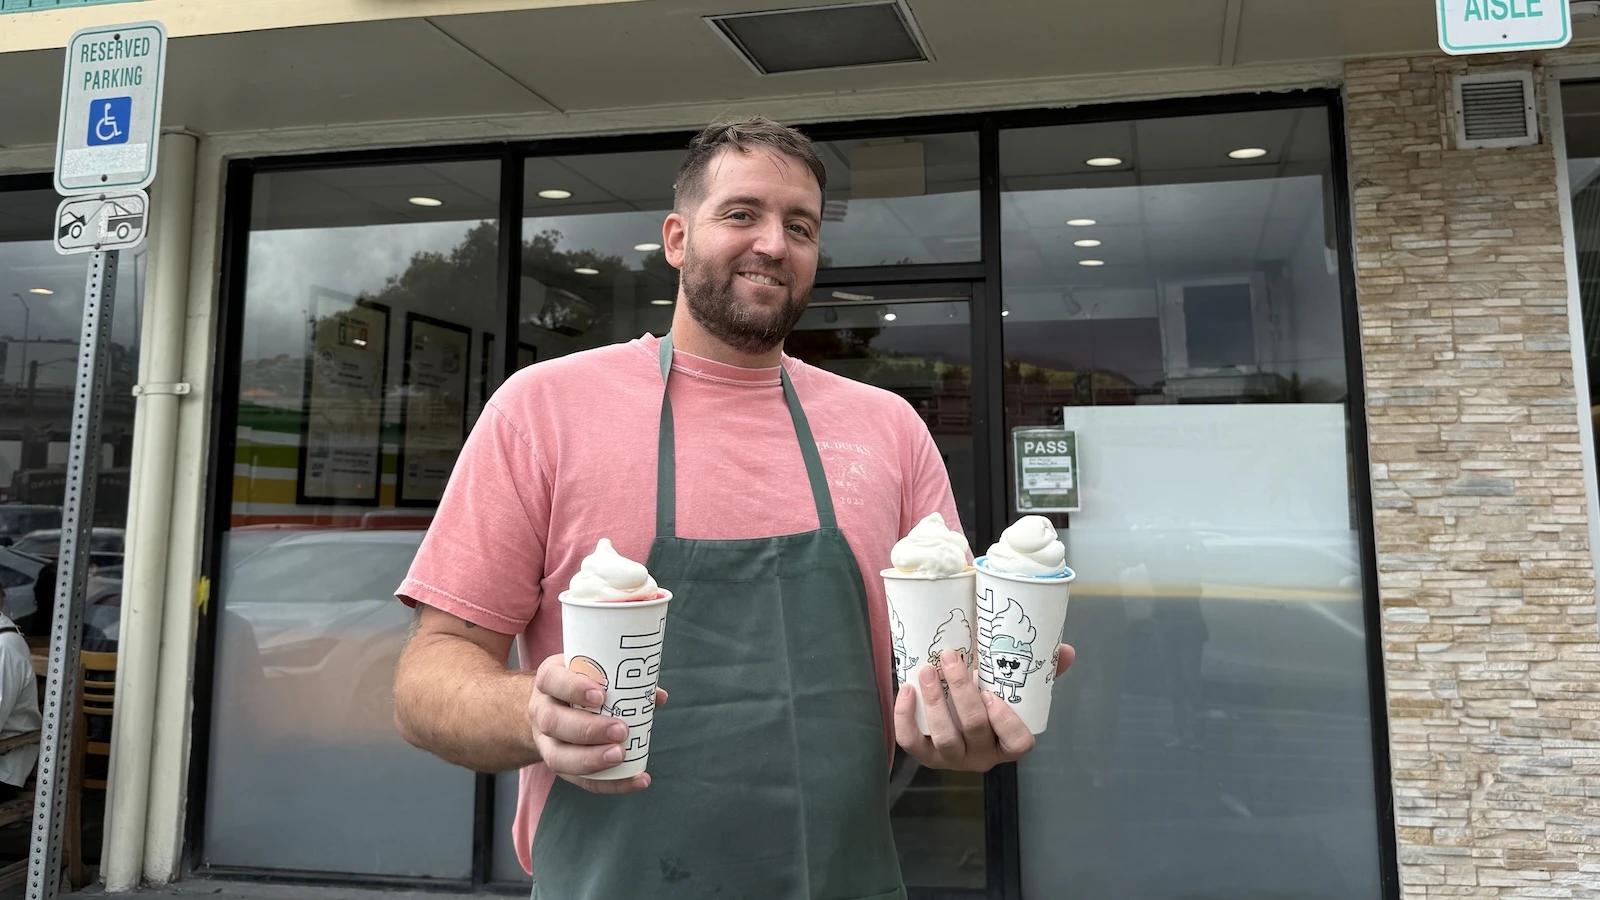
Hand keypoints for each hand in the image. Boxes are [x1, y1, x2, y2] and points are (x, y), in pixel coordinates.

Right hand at [527, 654, 666, 794]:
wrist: (550, 706)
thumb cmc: (579, 684)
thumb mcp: (592, 673)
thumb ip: (623, 682)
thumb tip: (658, 696)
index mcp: (549, 680)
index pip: (552, 679)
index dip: (573, 688)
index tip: (601, 695)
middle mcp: (541, 711)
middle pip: (553, 722)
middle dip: (588, 729)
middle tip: (620, 731)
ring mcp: (545, 742)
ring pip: (558, 757)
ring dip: (591, 760)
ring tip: (621, 756)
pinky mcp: (559, 765)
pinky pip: (579, 780)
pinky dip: (609, 784)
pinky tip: (636, 781)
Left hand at [894, 644, 1074, 771]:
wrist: (956, 714)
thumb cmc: (993, 700)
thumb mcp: (1019, 688)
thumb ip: (1042, 671)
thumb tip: (1067, 650)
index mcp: (1009, 743)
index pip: (1018, 743)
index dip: (1006, 721)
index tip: (993, 693)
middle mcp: (982, 756)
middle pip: (974, 728)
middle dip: (961, 691)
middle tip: (950, 657)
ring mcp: (953, 759)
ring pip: (944, 737)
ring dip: (933, 701)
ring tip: (927, 670)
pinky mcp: (925, 755)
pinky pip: (912, 742)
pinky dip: (905, 717)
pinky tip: (905, 689)